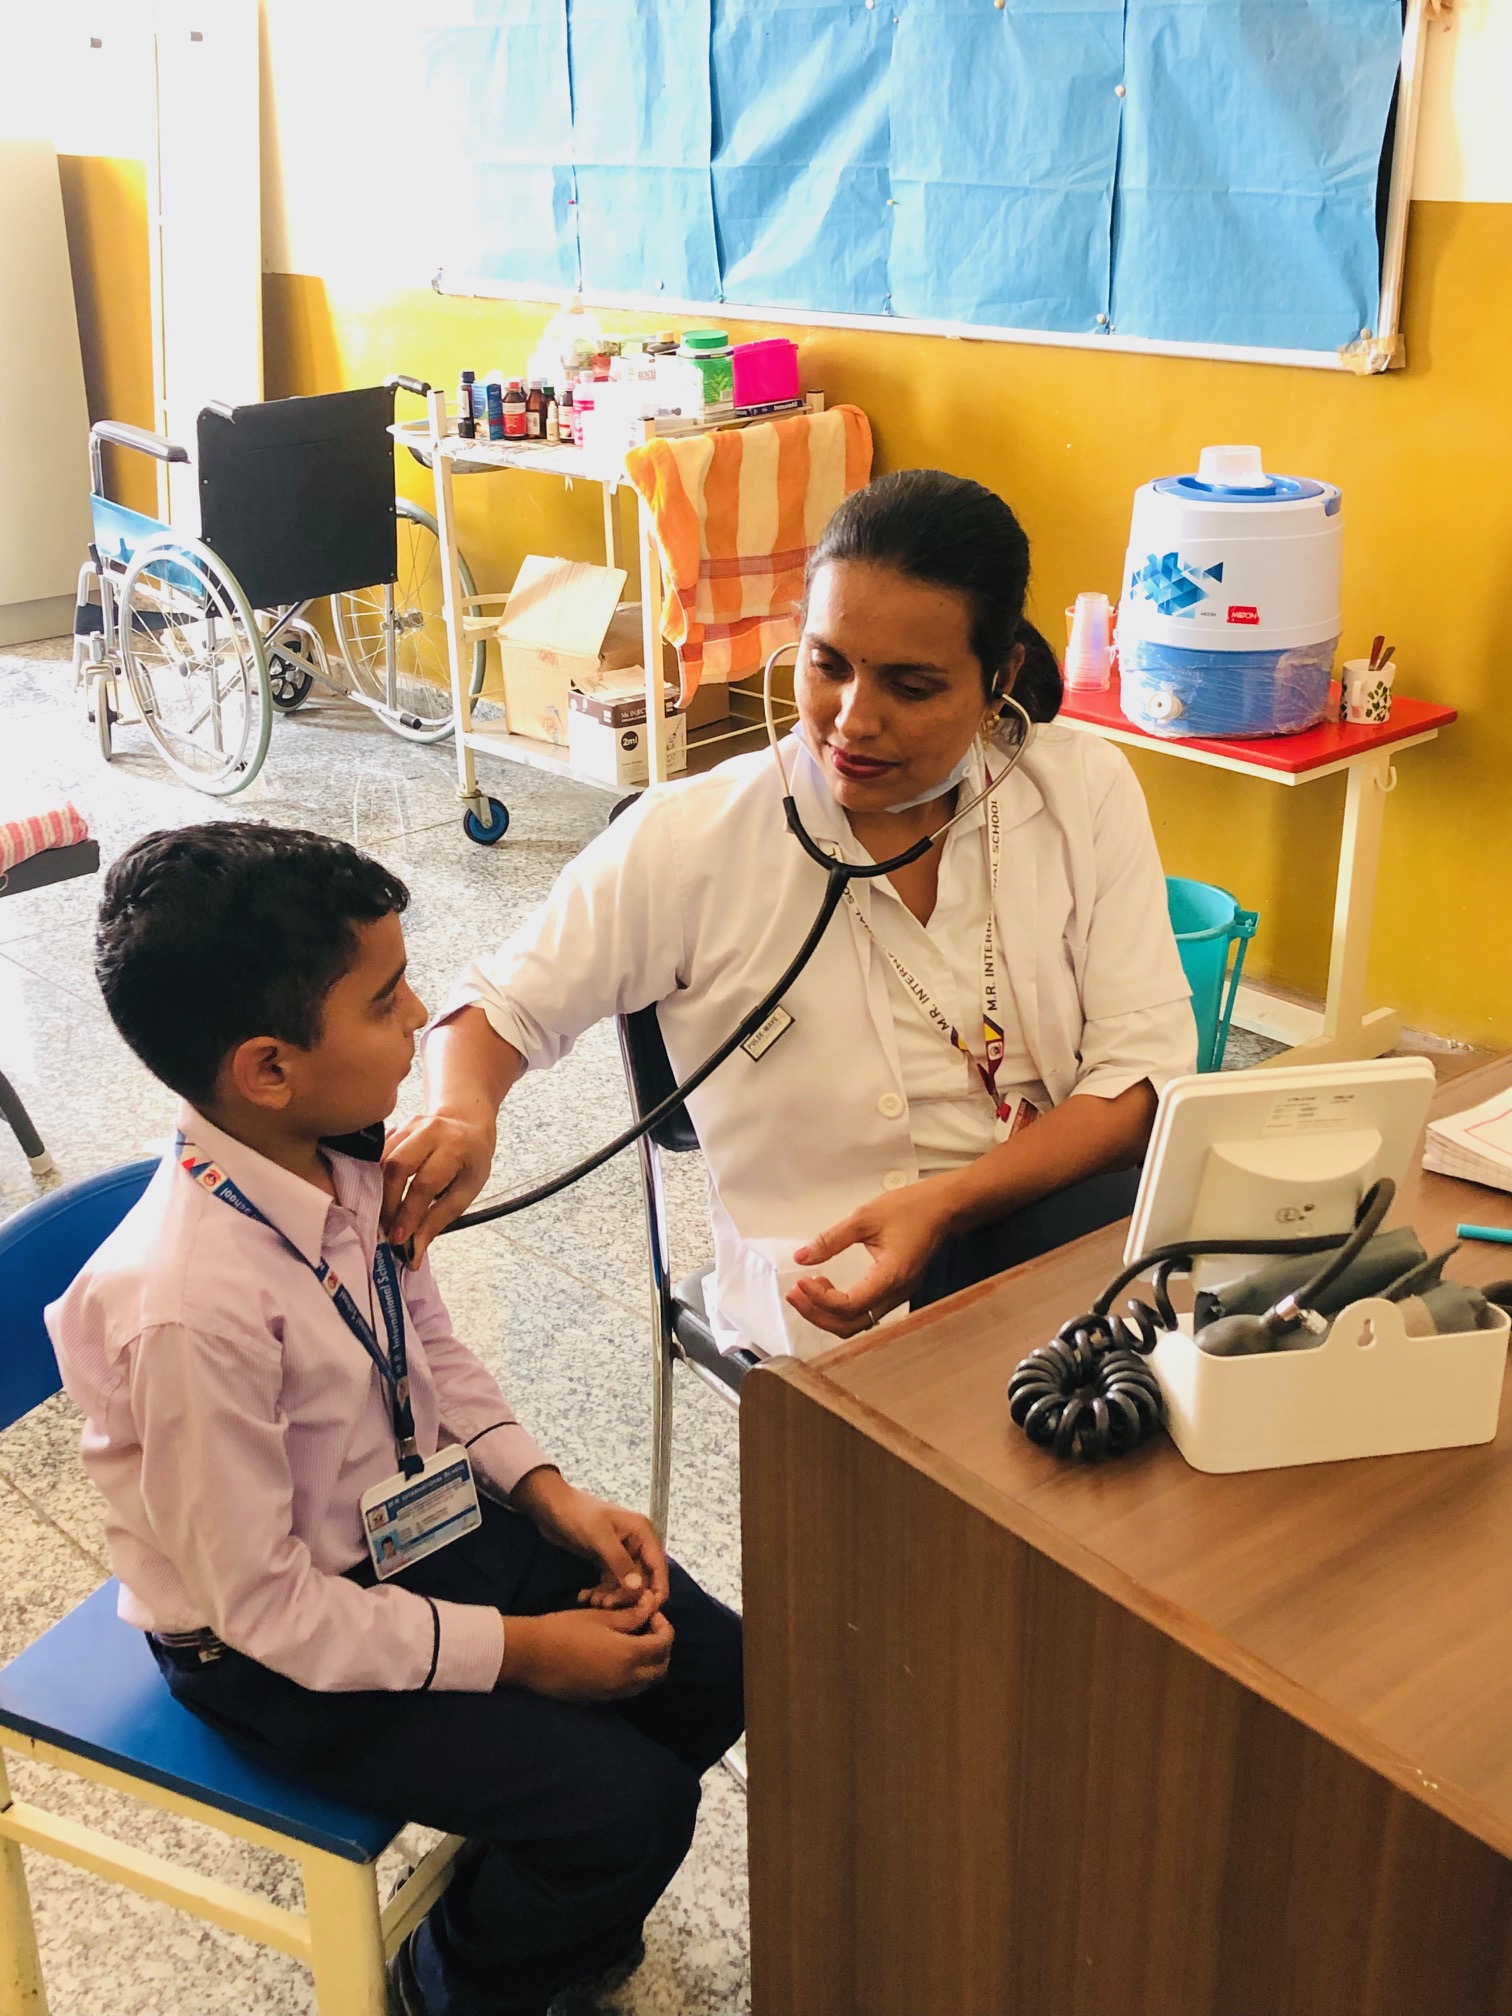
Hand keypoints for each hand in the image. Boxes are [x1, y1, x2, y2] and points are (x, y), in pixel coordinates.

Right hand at [381, 1111, 495, 1265]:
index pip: (425, 1183)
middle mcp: (430, 1130)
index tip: (398, 1239)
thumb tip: (413, 1254)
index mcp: (455, 1146)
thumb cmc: (470, 1160)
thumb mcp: (466, 1191)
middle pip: (397, 1165)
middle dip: (388, 1201)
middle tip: (386, 1227)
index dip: (409, 1213)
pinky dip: (372, 1176)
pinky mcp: (395, 1127)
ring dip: (377, 1190)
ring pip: (382, 1159)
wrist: (466, 1122)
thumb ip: (438, 1220)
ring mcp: (409, 1124)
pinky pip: (376, 1153)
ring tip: (379, 1215)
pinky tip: (374, 1194)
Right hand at [498, 1607, 673, 1700]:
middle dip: (662, 1648)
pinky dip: (634, 1676)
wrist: (530, 1656)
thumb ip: (631, 1616)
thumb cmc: (564, 1629)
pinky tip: (618, 1659)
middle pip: (660, 1669)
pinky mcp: (599, 1700)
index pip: (663, 1644)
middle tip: (649, 1629)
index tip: (652, 1613)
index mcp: (628, 1655)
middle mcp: (625, 1680)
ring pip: (646, 1683)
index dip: (664, 1626)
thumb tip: (651, 1607)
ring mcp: (612, 1693)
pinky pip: (628, 1690)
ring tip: (635, 1643)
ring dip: (649, 1664)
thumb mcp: (600, 1617)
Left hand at [512, 1467, 670, 1615]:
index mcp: (643, 1533)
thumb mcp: (600, 1538)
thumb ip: (620, 1563)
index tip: (645, 1612)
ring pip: (625, 1584)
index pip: (659, 1567)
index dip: (656, 1591)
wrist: (551, 1506)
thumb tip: (639, 1589)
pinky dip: (601, 1592)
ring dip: (611, 1596)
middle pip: (643, 1580)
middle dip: (626, 1595)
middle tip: (606, 1604)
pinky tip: (586, 1596)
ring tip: (593, 1601)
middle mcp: (636, 1544)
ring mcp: (621, 1553)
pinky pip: (610, 1582)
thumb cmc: (578, 1515)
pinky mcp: (606, 1560)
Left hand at [787, 1172, 965, 1339]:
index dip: (821, 1299)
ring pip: (858, 1322)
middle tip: (794, 1294)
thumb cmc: (910, 1208)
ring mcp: (899, 1295)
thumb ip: (831, 1239)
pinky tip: (827, 1289)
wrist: (943, 1207)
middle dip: (818, 1314)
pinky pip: (865, 1312)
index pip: (850, 1305)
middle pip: (851, 1324)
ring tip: (805, 1292)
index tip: (801, 1281)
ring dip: (828, 1313)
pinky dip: (842, 1308)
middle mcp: (897, 1293)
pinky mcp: (896, 1290)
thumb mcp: (865, 1217)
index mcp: (891, 1276)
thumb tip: (802, 1257)